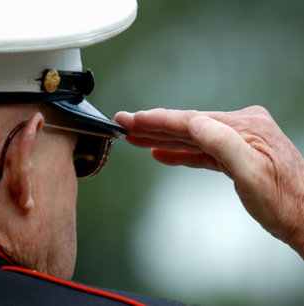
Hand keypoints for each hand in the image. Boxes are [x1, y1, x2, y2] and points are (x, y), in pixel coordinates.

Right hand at [115, 106, 303, 257]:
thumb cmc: (285, 200)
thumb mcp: (253, 174)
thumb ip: (224, 144)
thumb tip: (195, 122)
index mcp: (244, 127)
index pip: (191, 120)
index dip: (158, 120)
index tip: (133, 118)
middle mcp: (239, 128)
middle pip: (187, 125)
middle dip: (154, 125)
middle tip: (125, 122)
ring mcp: (237, 140)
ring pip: (191, 137)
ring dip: (162, 138)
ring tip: (136, 137)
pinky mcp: (234, 154)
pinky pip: (200, 150)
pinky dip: (180, 152)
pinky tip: (162, 153)